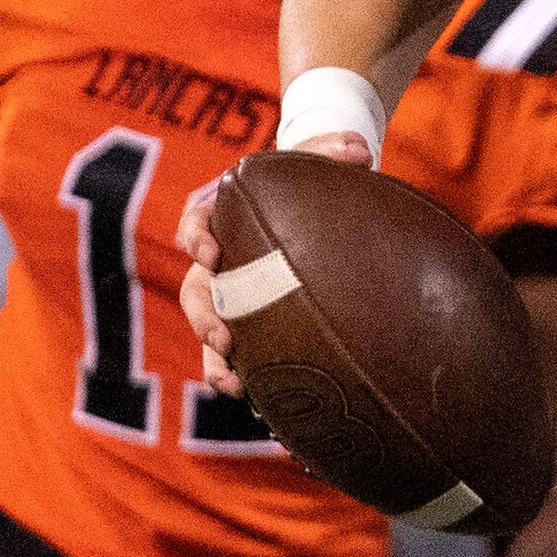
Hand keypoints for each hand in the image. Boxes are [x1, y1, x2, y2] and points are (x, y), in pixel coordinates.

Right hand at [183, 131, 371, 397]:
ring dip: (216, 359)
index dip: (197, 236)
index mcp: (226, 213)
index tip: (207, 250)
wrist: (326, 207)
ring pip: (211, 331)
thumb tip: (359, 151)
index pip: (197, 221)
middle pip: (197, 288)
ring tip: (233, 384)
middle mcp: (222, 259)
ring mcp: (234, 296)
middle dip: (205, 315)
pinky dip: (244, 377)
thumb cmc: (315, 180)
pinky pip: (239, 357)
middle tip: (222, 336)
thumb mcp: (322, 160)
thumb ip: (333, 151)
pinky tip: (262, 405)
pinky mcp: (253, 324)